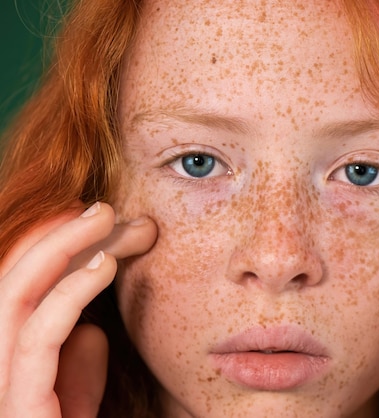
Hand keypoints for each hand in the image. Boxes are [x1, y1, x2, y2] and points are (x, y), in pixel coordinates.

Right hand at [0, 202, 156, 416]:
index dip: (48, 247)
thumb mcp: (78, 400)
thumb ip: (74, 364)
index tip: (94, 221)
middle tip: (104, 208)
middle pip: (12, 281)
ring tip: (106, 217)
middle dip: (55, 235)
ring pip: (14, 294)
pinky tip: (106, 265)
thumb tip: (89, 331)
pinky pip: (38, 337)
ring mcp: (1, 386)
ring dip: (61, 246)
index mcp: (6, 360)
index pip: (19, 289)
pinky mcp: (19, 408)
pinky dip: (70, 292)